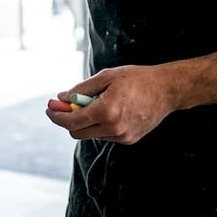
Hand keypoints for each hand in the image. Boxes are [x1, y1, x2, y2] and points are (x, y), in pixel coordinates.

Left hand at [46, 64, 176, 144]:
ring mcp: (122, 136)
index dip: (57, 116)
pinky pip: (105, 135)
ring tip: (95, 103)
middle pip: (77, 133)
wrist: (167, 90)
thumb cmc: (136, 79)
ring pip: (91, 134)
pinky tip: (110, 110)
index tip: (49, 108)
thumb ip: (82, 89)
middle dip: (67, 121)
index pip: (71, 122)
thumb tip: (62, 97)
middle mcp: (113, 128)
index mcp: (106, 111)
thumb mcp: (106, 77)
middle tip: (63, 106)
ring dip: (85, 122)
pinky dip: (99, 125)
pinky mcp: (129, 140)